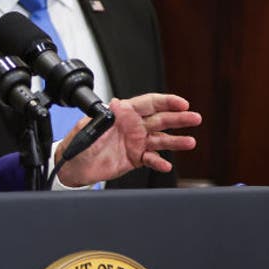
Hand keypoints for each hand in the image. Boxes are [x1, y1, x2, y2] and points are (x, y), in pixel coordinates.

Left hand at [57, 94, 201, 186]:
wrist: (73, 166)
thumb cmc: (78, 143)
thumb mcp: (88, 126)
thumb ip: (104, 117)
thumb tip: (115, 105)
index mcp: (123, 113)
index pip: (148, 103)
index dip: (166, 102)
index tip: (182, 103)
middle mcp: (133, 126)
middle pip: (160, 120)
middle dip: (179, 118)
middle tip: (195, 118)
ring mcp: (136, 143)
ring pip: (160, 140)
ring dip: (176, 141)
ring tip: (189, 142)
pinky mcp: (135, 158)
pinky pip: (151, 159)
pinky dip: (159, 162)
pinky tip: (165, 164)